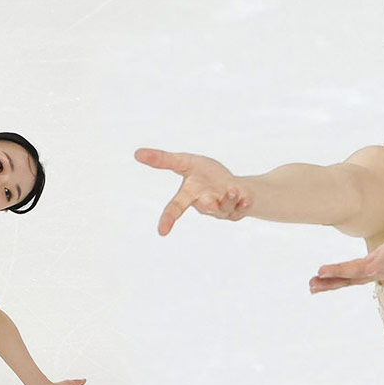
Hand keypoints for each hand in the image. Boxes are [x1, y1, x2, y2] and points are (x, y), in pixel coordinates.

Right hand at [135, 148, 251, 234]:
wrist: (233, 185)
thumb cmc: (206, 174)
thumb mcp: (185, 162)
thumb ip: (163, 160)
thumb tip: (136, 153)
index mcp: (190, 194)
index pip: (176, 207)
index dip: (168, 218)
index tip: (162, 232)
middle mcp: (205, 204)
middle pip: (204, 208)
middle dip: (208, 205)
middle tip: (210, 203)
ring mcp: (221, 210)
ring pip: (224, 208)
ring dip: (229, 199)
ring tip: (233, 190)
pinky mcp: (237, 211)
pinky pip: (241, 209)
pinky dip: (245, 203)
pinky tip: (247, 197)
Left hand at [310, 207, 383, 292]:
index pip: (375, 263)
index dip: (362, 267)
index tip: (357, 270)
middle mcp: (379, 269)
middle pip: (356, 273)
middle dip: (338, 274)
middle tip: (319, 273)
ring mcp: (371, 273)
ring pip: (348, 280)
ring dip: (329, 284)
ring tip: (310, 286)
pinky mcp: (365, 273)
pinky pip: (346, 280)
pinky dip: (331, 283)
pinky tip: (313, 285)